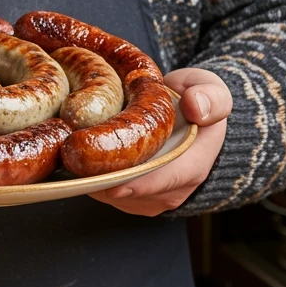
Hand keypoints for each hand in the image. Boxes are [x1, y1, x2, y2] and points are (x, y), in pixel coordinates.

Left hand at [87, 67, 231, 216]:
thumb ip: (210, 97)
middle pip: (134, 193)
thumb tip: (195, 108)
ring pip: (117, 197)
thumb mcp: (211, 89)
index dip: (137, 183)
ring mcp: (153, 196)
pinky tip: (80, 158)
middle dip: (104, 181)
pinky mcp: (135, 197)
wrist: (191, 115)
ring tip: (73, 155)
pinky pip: (109, 195)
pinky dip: (93, 180)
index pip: (165, 181)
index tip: (110, 181)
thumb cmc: (198, 100)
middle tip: (74, 162)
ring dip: (94, 181)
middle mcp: (174, 189)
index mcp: (193, 166)